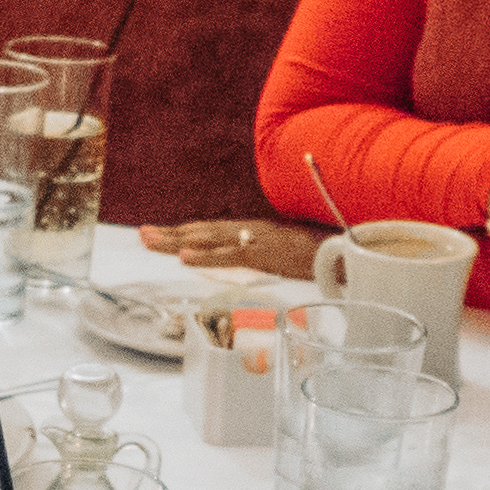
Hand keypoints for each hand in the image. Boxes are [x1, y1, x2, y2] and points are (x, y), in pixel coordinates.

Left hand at [140, 217, 328, 276]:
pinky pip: (231, 255)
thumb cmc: (320, 253)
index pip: (210, 232)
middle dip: (170, 234)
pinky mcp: (267, 252)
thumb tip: (246, 259)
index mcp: (252, 231)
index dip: (182, 232)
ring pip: (209, 239)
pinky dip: (206, 256)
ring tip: (150, 241)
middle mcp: (250, 230)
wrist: (348, 248)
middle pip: (202, 232)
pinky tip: (185, 258)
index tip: (156, 233)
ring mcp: (257, 239)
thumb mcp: (284, 254)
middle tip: (141, 235)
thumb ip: (263, 255)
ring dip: (177, 241)